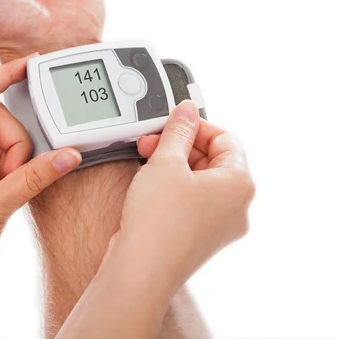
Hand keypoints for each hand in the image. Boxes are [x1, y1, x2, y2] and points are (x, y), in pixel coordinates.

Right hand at [109, 100, 254, 293]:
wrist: (140, 269)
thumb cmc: (158, 221)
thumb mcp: (166, 162)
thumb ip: (178, 131)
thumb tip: (187, 111)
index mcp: (240, 185)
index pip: (226, 138)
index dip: (196, 125)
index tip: (173, 121)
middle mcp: (235, 207)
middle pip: (212, 159)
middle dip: (180, 144)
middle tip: (151, 140)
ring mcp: (217, 225)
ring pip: (199, 180)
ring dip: (172, 163)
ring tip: (145, 158)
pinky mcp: (196, 236)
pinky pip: (189, 200)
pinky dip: (171, 186)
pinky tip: (148, 182)